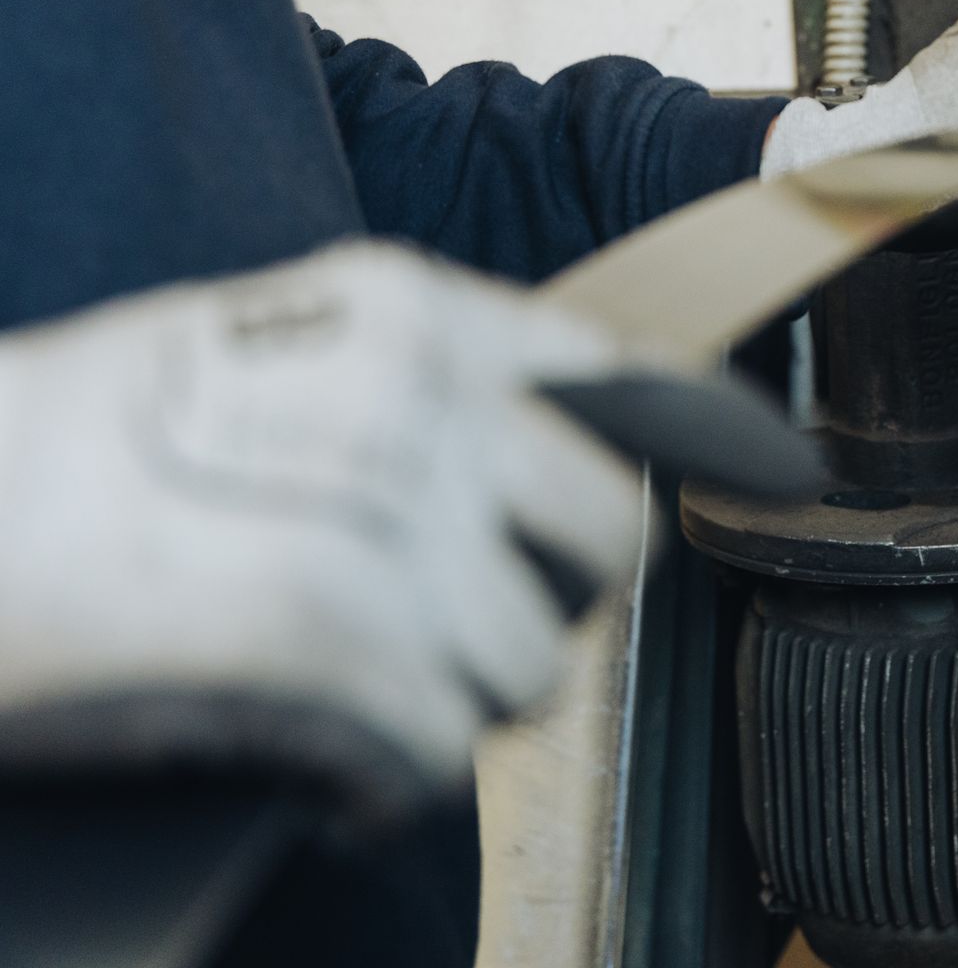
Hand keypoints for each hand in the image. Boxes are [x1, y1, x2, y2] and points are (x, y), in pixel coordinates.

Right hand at [0, 241, 814, 811]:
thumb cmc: (77, 444)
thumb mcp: (265, 348)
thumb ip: (415, 385)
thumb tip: (546, 453)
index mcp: (408, 309)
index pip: (616, 376)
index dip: (688, 434)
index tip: (756, 466)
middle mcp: (419, 399)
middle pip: (605, 534)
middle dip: (552, 598)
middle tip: (471, 624)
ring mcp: (384, 517)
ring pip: (531, 662)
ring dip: (463, 697)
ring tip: (367, 682)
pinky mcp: (334, 639)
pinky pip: (442, 747)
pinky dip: (390, 773)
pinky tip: (326, 749)